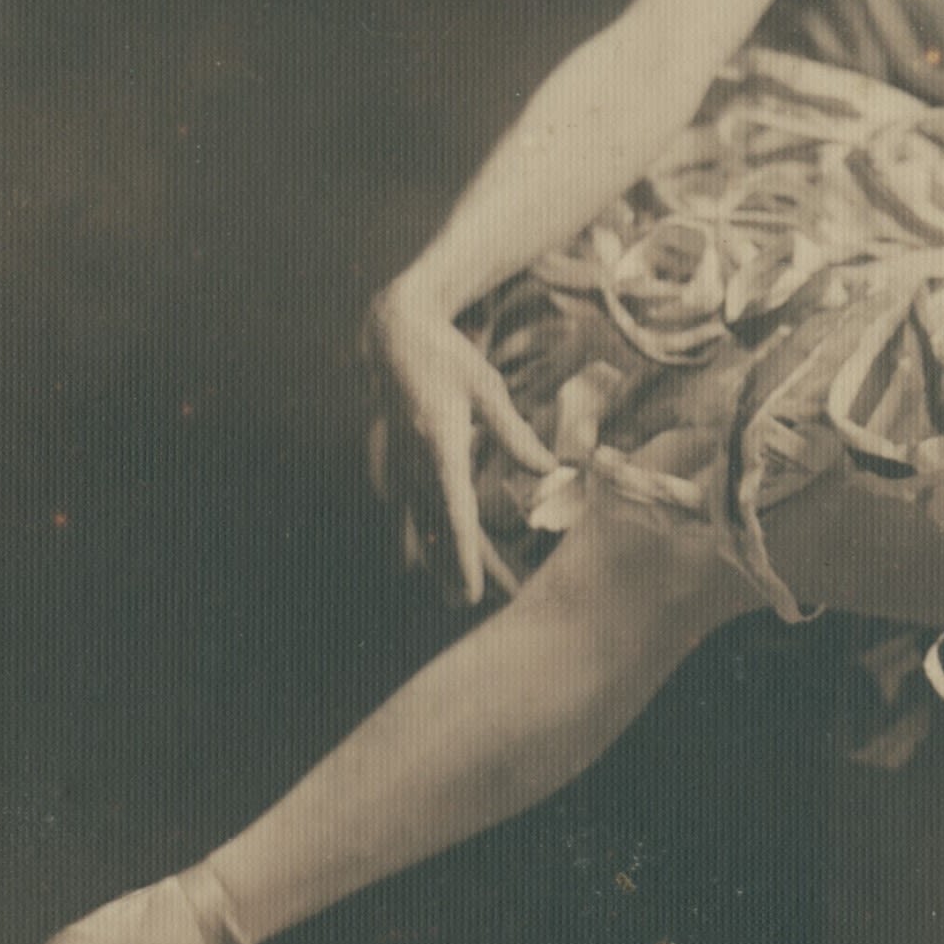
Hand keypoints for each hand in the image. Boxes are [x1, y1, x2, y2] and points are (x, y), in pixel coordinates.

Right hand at [362, 280, 554, 605]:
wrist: (393, 336)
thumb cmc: (448, 357)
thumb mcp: (488, 389)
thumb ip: (515, 434)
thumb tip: (551, 470)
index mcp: (440, 446)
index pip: (456, 515)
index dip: (465, 558)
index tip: (472, 591)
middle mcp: (413, 463)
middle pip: (437, 530)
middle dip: (454, 570)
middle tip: (471, 607)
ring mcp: (398, 464)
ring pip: (418, 524)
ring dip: (435, 558)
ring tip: (450, 595)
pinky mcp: (392, 461)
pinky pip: (407, 509)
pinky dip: (419, 533)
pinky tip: (417, 559)